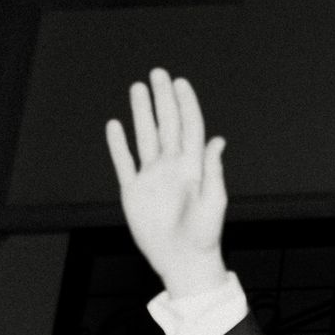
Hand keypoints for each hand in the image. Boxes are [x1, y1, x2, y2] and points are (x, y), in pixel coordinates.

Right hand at [105, 70, 229, 298]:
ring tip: (138, 88)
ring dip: (142, 113)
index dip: (185, 104)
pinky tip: (115, 126)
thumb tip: (218, 139)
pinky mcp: (134, 192)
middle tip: (158, 73)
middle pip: (166, 125)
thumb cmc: (204, 235)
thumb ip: (213, 170)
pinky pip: (124, 163)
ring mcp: (152, 178)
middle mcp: (172, 167)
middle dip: (163, 99)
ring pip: (145, 137)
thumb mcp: (214, 202)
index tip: (180, 82)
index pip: (189, 127)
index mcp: (193, 167)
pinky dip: (118, 145)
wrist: (183, 261)